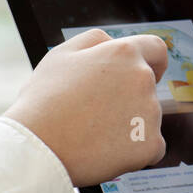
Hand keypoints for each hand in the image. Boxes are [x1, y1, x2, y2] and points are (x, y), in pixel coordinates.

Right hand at [5, 28, 167, 186]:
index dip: (154, 62)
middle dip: (131, 97)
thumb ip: (95, 41)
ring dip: (130, 125)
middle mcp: (142, 79)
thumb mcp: (62, 55)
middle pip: (149, 88)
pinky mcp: (150, 144)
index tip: (151, 73)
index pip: (157, 50)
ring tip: (93, 133)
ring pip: (148, 119)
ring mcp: (150, 113)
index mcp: (124, 53)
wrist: (36, 149)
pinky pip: (151, 147)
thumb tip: (114, 43)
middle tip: (98, 113)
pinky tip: (105, 151)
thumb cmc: (43, 101)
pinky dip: (134, 151)